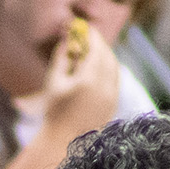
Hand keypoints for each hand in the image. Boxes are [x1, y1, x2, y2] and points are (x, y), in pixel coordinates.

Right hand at [40, 17, 119, 135]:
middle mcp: (105, 87)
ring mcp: (112, 96)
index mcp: (88, 80)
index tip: (85, 28)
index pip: (96, 48)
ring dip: (105, 56)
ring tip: (91, 53)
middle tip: (88, 38)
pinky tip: (96, 69)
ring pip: (114, 66)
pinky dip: (108, 69)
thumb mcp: (54, 82)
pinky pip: (115, 79)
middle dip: (99, 44)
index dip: (91, 35)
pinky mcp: (114, 103)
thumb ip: (62, 57)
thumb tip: (68, 37)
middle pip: (108, 55)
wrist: (62, 140)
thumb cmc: (53, 110)